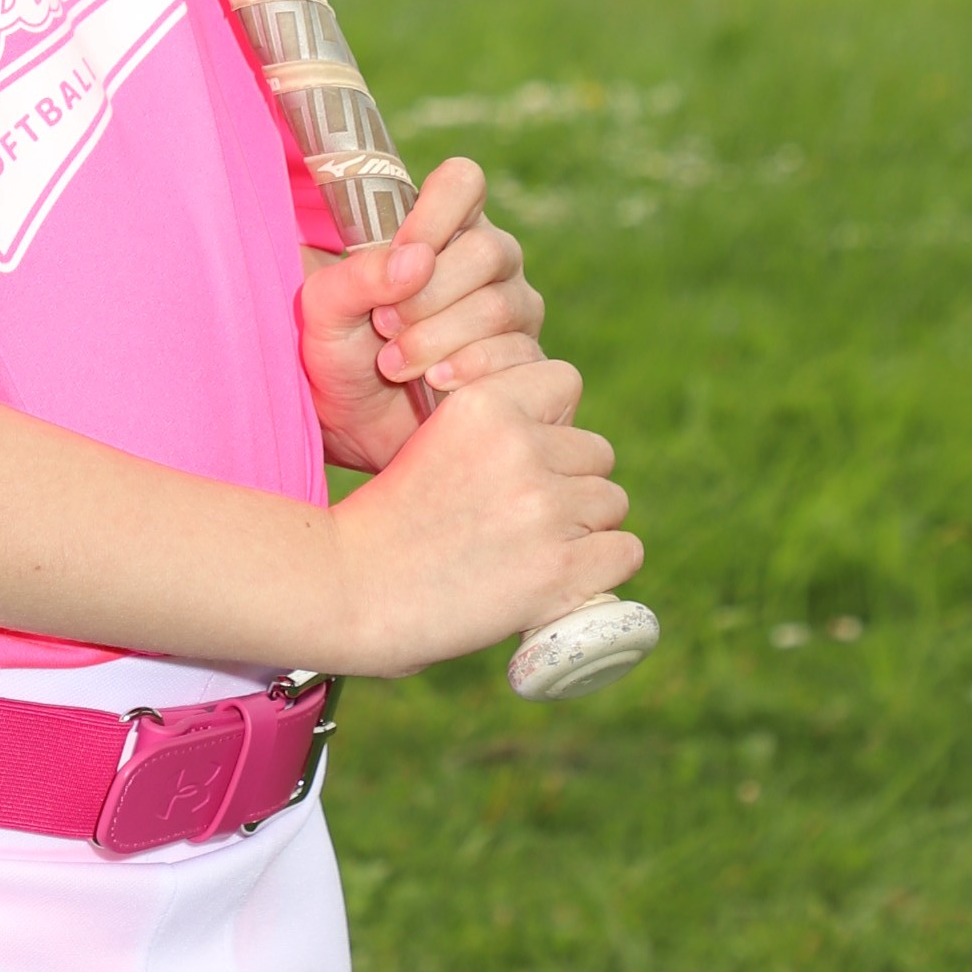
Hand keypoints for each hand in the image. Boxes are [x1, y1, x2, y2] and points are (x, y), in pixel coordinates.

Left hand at [299, 154, 547, 473]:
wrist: (354, 426)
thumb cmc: (338, 352)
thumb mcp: (325, 309)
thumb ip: (360, 276)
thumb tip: (416, 260)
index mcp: (440, 225)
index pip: (464, 182)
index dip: (437, 211)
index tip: (403, 249)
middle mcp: (488, 258)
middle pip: (487, 251)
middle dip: (429, 295)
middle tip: (384, 325)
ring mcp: (514, 308)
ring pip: (501, 306)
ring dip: (439, 337)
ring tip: (394, 363)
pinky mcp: (526, 359)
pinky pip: (519, 354)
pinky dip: (468, 369)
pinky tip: (435, 383)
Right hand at [322, 363, 638, 678]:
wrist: (348, 588)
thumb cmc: (388, 522)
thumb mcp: (433, 440)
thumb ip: (495, 430)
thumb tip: (563, 443)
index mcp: (482, 403)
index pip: (564, 382)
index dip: (551, 421)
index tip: (526, 454)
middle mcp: (520, 446)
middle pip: (596, 452)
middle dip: (569, 482)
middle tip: (522, 518)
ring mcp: (543, 508)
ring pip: (611, 503)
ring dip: (584, 528)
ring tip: (532, 552)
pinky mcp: (559, 569)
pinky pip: (623, 553)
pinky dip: (601, 569)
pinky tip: (565, 578)